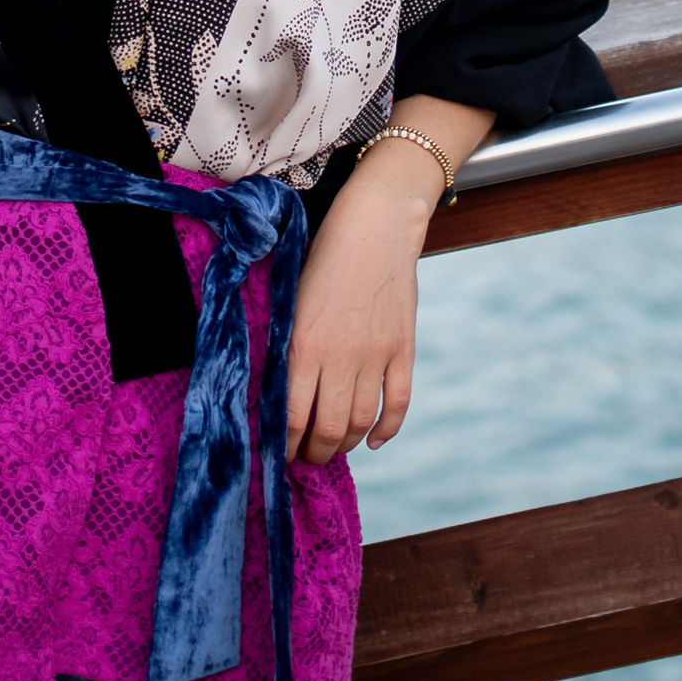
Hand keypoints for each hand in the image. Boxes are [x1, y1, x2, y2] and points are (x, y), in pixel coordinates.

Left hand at [286, 148, 432, 464]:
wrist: (375, 225)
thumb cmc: (323, 257)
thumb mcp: (292, 301)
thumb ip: (288, 346)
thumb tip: (279, 392)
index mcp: (304, 345)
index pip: (292, 417)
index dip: (286, 445)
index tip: (280, 452)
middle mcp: (340, 357)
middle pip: (328, 428)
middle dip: (314, 452)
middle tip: (306, 455)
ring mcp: (376, 355)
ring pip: (360, 422)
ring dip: (344, 444)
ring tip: (332, 446)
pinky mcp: (402, 349)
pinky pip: (397, 404)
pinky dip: (386, 430)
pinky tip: (373, 441)